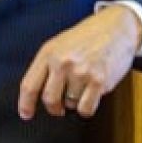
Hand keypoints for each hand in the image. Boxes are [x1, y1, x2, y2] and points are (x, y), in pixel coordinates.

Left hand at [18, 4, 141, 119]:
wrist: (116, 27)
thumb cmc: (86, 38)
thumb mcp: (58, 45)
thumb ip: (45, 66)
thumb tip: (33, 94)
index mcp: (48, 53)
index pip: (29, 85)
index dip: (25, 104)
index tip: (25, 115)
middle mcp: (62, 62)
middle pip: (49, 99)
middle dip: (54, 108)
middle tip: (58, 107)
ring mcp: (81, 72)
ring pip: (70, 104)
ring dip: (74, 102)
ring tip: (82, 86)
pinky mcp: (99, 81)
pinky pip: (86, 108)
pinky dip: (87, 108)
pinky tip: (90, 95)